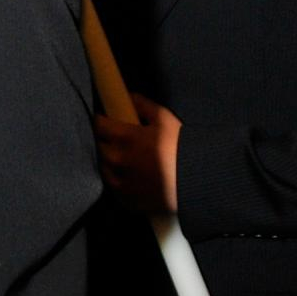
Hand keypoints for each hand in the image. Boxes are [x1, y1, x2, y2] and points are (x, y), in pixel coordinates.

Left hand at [94, 94, 180, 213]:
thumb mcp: (165, 119)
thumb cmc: (182, 147)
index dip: (102, 120)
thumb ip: (143, 105)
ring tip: (121, 158)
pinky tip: (127, 177)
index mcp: (125, 137)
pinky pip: (113, 187)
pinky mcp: (126, 200)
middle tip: (115, 138)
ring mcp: (121, 181)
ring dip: (108, 161)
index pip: (99, 125)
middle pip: (100, 146)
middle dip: (105, 140)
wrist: (197, 182)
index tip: (106, 120)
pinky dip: (117, 180)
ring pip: (104, 167)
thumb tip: (128, 96)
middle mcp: (118, 160)